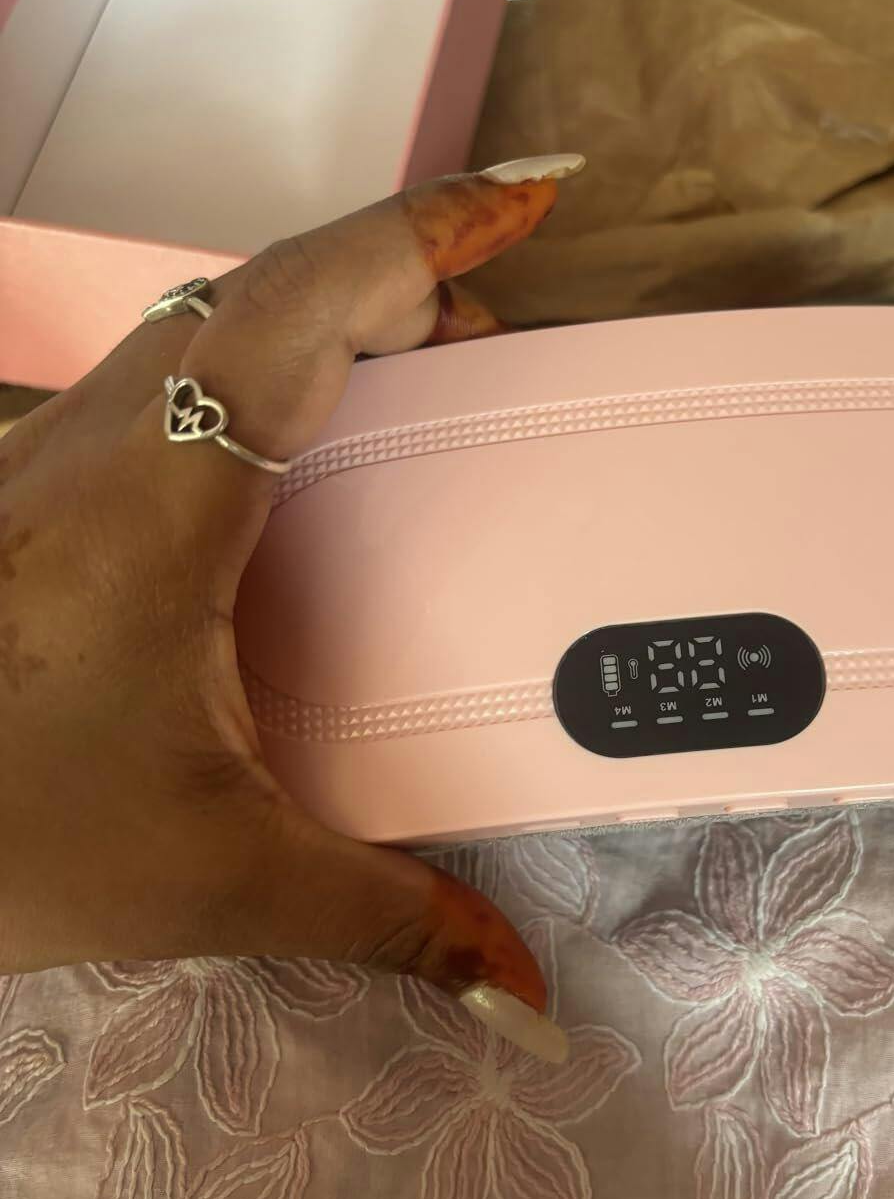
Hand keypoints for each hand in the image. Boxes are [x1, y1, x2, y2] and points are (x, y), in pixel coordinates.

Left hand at [0, 159, 583, 1060]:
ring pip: (204, 323)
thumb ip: (387, 920)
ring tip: (424, 376)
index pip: (301, 307)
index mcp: (157, 504)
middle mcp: (96, 442)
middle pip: (266, 290)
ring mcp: (49, 453)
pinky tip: (298, 452)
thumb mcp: (213, 881)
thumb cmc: (6, 838)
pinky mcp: (31, 488)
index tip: (535, 201)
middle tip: (500, 343)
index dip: (425, 234)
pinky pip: (167, 377)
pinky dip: (263, 366)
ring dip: (326, 315)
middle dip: (402, 278)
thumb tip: (530, 998)